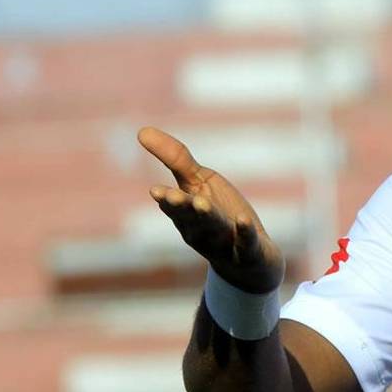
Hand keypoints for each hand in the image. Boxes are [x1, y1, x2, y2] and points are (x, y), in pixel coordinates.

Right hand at [138, 126, 284, 293]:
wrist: (248, 261)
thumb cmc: (217, 215)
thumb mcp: (198, 184)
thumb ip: (175, 159)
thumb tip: (141, 131)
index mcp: (187, 214)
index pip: (174, 206)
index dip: (167, 199)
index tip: (156, 190)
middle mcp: (202, 229)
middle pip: (190, 217)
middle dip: (180, 207)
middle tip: (170, 197)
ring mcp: (225, 241)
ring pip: (214, 228)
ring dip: (206, 216)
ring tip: (202, 204)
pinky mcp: (249, 249)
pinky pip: (247, 241)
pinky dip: (244, 231)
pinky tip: (244, 220)